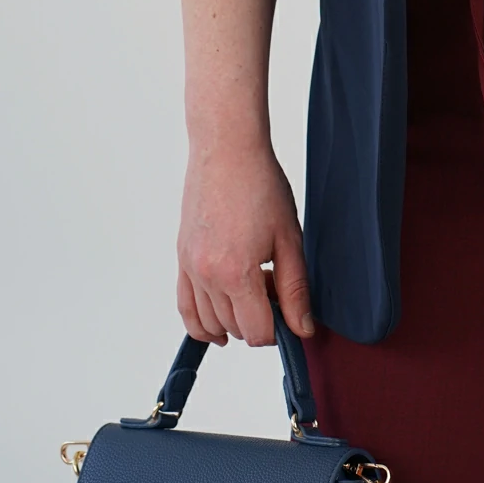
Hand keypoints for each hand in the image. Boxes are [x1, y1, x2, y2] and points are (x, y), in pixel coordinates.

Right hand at [177, 141, 314, 347]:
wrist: (227, 150)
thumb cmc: (259, 184)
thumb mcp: (289, 239)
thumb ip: (295, 290)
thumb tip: (302, 328)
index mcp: (236, 273)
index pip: (256, 332)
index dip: (278, 331)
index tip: (290, 315)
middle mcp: (206, 275)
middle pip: (234, 328)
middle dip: (259, 320)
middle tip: (277, 289)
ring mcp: (189, 267)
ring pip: (209, 322)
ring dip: (233, 320)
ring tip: (255, 290)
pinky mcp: (181, 258)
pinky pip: (185, 306)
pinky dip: (200, 323)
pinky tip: (217, 327)